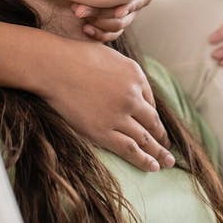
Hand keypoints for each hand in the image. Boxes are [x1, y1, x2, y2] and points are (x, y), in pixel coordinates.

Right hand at [43, 38, 174, 172]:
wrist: (53, 66)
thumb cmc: (74, 56)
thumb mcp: (108, 56)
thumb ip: (122, 73)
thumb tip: (127, 86)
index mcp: (135, 75)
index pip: (151, 102)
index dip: (154, 117)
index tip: (157, 128)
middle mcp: (132, 96)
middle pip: (153, 122)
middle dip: (162, 137)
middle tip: (169, 148)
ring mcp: (119, 115)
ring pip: (145, 139)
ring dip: (158, 152)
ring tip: (167, 162)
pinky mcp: (102, 131)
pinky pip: (129, 149)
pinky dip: (143, 159)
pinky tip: (152, 167)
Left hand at [71, 0, 168, 41]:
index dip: (132, 4)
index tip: (118, 10)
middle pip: (126, 14)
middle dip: (104, 14)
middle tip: (80, 10)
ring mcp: (125, 11)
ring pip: (117, 25)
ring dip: (98, 23)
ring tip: (78, 14)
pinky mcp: (112, 20)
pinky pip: (109, 34)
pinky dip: (98, 34)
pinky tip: (85, 29)